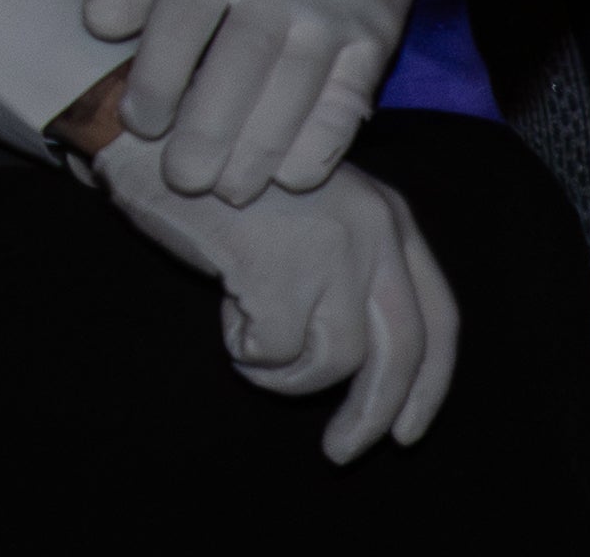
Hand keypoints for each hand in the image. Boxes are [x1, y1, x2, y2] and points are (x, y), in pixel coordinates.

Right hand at [83, 126, 456, 462]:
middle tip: (342, 451)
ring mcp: (331, 246)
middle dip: (375, 413)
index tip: (406, 431)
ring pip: (339, 359)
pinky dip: (251, 355)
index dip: (428, 385)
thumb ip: (353, 269)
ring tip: (251, 353)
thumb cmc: (224, 183)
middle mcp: (374, 227)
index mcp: (389, 215)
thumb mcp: (313, 213)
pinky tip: (228, 323)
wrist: (151, 138)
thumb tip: (372, 365)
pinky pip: (279, 352)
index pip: (438, 318)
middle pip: (402, 350)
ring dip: (290, 378)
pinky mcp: (280, 266)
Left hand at [87, 0, 422, 200]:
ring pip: (296, 94)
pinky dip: (320, 147)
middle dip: (208, 132)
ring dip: (260, 152)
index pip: (183, 20)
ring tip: (228, 191)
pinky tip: (288, 178)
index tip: (138, 123)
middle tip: (181, 179)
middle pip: (242, 67)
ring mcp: (339, 9)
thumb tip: (99, 23)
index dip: (158, 79)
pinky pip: (347, 103)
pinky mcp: (379, 36)